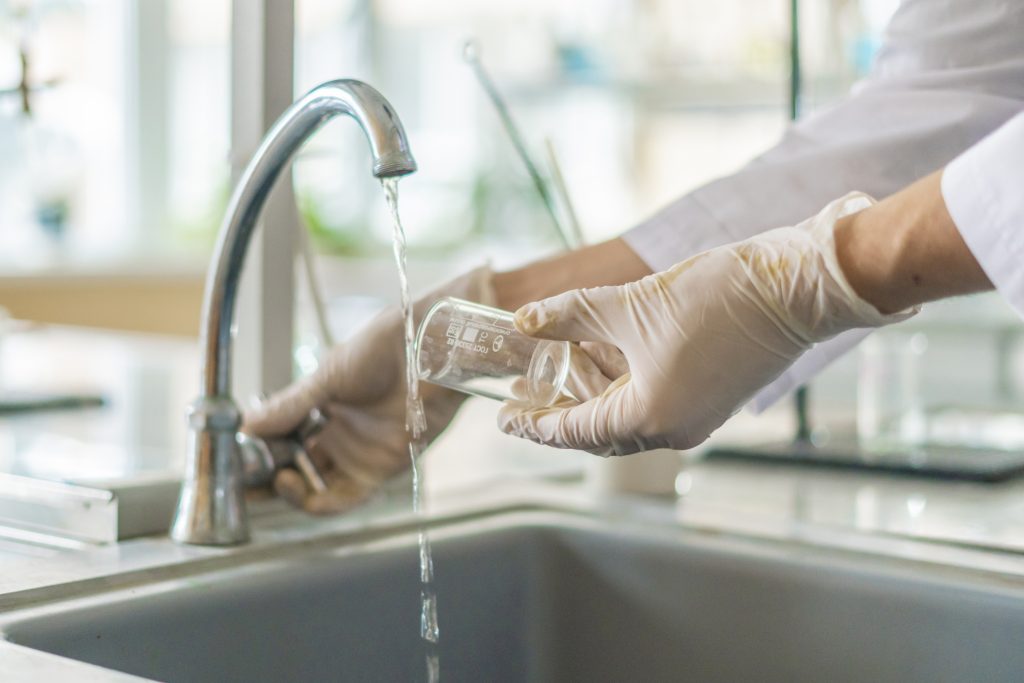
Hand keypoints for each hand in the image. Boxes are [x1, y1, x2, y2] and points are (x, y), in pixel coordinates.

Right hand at [243, 265, 494, 513]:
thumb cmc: (384, 348)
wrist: (429, 350)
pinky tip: (293, 485)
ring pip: (312, 488)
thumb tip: (246, 425)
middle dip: (262, 480)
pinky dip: (315, 501)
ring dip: (286, 491)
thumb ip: (289, 406)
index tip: (228, 459)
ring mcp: (356, 454)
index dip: (253, 453)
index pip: (277, 440)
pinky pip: (343, 499)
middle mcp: (335, 434)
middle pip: (291, 468)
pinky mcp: (380, 469)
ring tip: (268, 479)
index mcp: (318, 408)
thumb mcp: (328, 376)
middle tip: (236, 482)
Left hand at [498, 193, 914, 455]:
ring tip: (559, 371)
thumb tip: (526, 319)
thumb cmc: (715, 299)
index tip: (505, 418)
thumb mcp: (629, 305)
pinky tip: (602, 360)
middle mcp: (672, 430)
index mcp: (649, 418)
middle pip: (599, 432)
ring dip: (592, 397)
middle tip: (524, 397)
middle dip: (559, 413)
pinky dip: (622, 388)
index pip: (574, 431)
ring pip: (627, 418)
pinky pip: (652, 405)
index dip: (535, 424)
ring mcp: (696, 418)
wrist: (794, 287)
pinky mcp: (711, 398)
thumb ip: (570, 316)